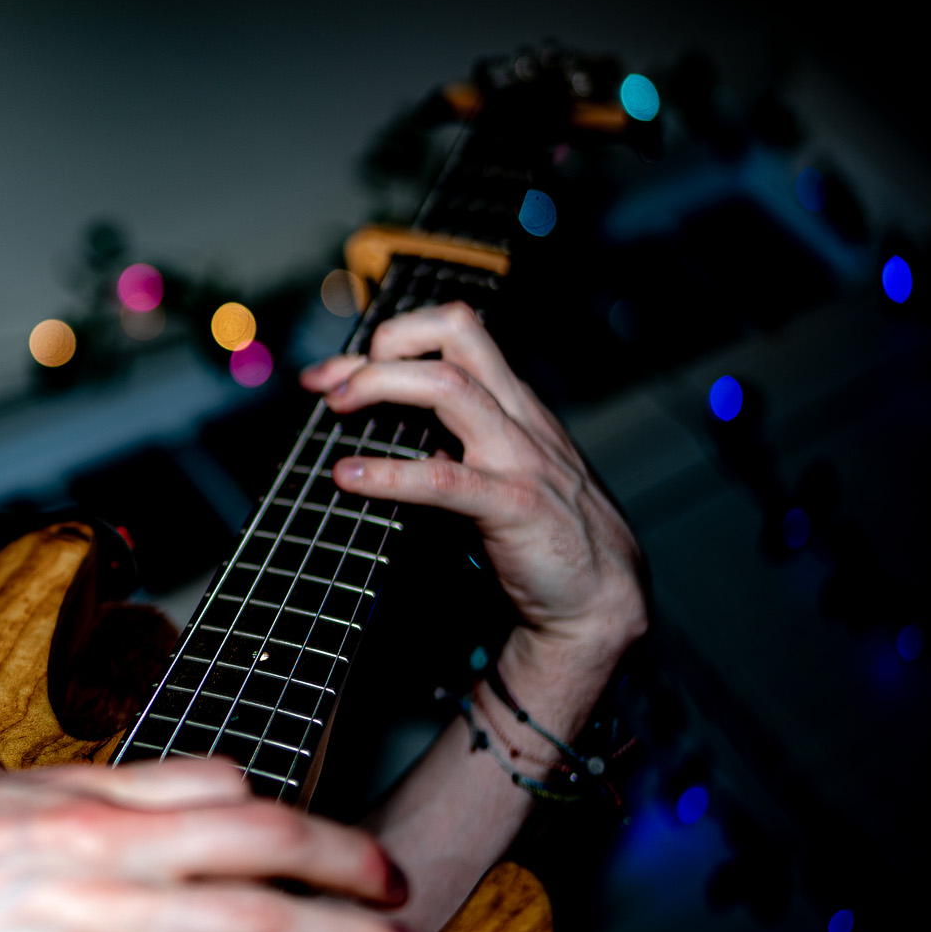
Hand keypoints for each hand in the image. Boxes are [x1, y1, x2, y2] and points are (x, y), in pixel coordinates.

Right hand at [0, 758, 422, 931]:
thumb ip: (52, 801)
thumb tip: (92, 802)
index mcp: (75, 792)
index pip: (211, 776)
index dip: (278, 806)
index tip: (313, 831)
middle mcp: (105, 840)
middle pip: (263, 836)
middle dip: (346, 861)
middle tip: (398, 885)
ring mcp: (102, 915)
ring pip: (260, 921)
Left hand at [298, 301, 645, 656]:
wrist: (601, 598)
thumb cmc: (541, 533)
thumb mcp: (494, 470)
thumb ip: (448, 443)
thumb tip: (375, 427)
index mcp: (511, 403)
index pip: (450, 336)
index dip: (386, 341)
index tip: (329, 372)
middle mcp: (517, 416)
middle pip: (458, 333)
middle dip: (388, 341)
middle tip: (333, 384)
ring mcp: (520, 457)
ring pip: (451, 386)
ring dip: (381, 384)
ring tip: (336, 408)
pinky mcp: (516, 506)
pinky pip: (444, 479)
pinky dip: (388, 473)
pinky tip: (348, 478)